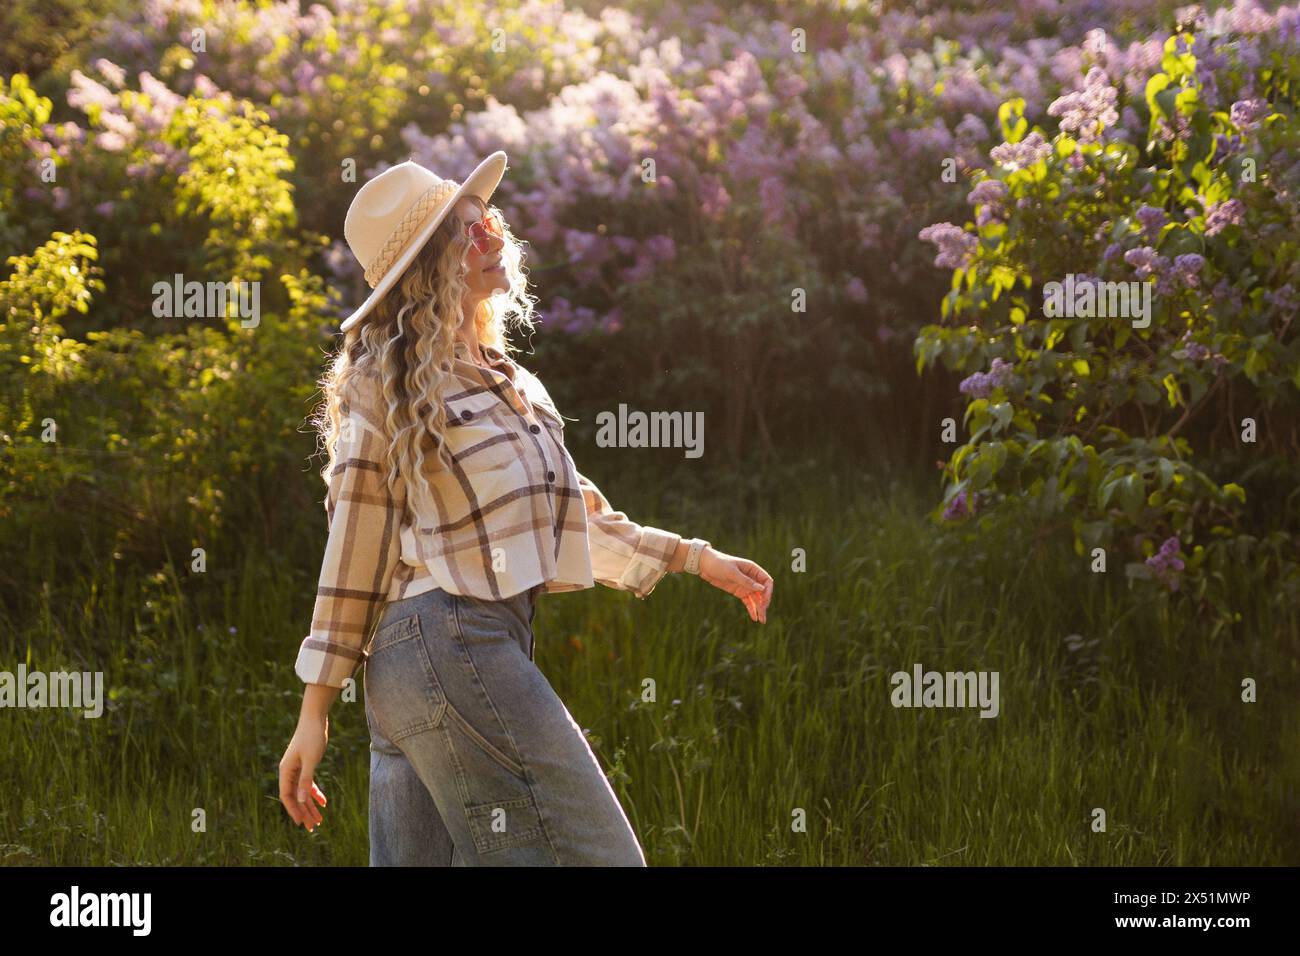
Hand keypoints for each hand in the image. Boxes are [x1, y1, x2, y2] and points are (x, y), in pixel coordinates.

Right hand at [279, 717, 328, 831]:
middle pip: (295, 796)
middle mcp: (289, 771)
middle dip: (303, 812)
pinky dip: (315, 793)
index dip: (293, 810)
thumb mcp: (311, 760)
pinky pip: (308, 783)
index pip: (286, 796)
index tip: (301, 823)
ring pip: (302, 792)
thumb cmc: (312, 737)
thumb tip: (301, 800)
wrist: (315, 718)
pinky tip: (323, 802)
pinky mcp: (305, 764)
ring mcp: (297, 768)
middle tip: (313, 827)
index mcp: (286, 771)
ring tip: (319, 820)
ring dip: (310, 805)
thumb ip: (305, 780)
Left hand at [697, 546, 772, 622]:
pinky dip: (751, 609)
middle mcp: (751, 578)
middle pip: (763, 592)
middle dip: (764, 603)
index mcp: (752, 569)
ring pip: (756, 599)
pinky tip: (754, 618)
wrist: (705, 565)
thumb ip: (746, 581)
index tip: (765, 601)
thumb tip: (762, 589)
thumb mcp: (732, 572)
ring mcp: (745, 586)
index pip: (767, 581)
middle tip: (763, 615)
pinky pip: (748, 602)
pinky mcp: (738, 592)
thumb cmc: (719, 564)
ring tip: (762, 620)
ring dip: (759, 609)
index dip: (768, 592)